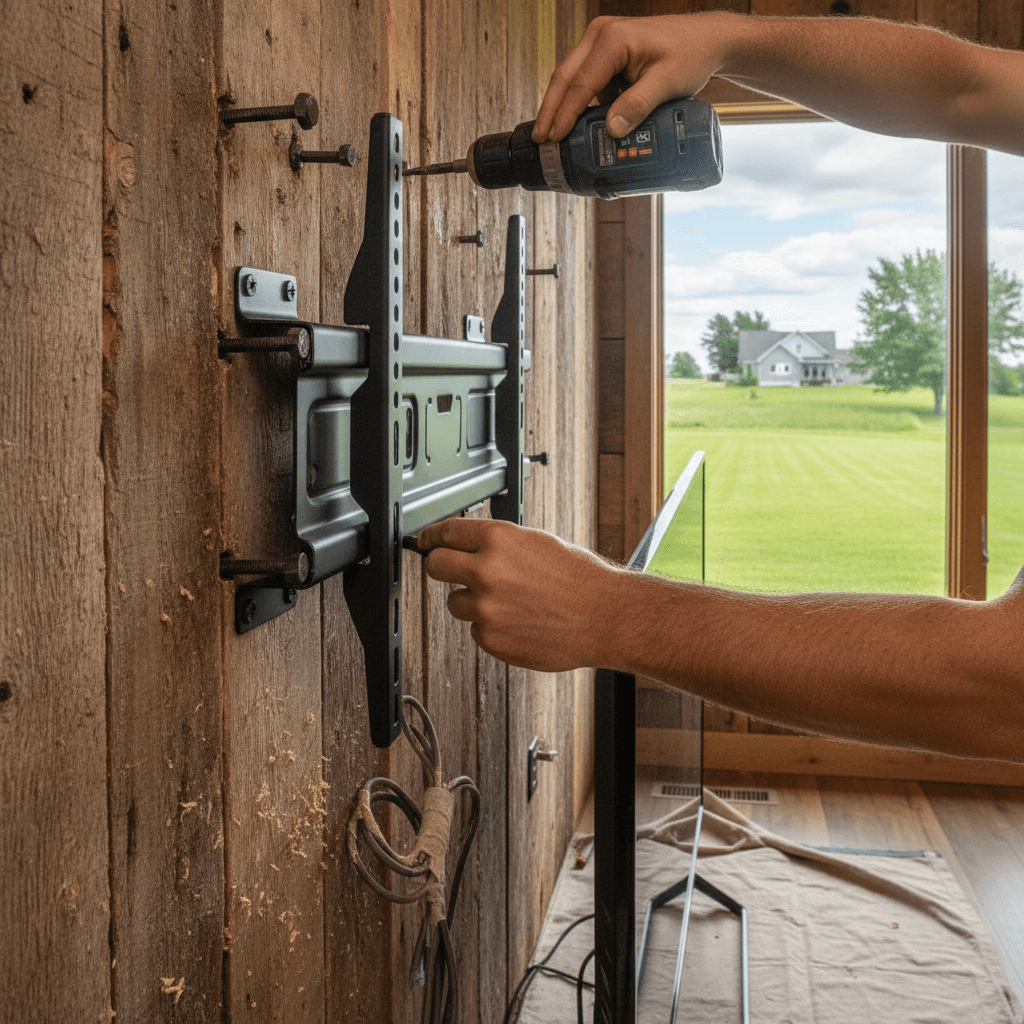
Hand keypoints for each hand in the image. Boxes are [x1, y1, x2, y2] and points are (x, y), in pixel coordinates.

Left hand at [418, 517, 624, 671]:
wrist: (602, 616)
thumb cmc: (578, 579)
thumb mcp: (536, 542)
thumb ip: (498, 544)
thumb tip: (469, 545)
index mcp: (497, 540)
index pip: (446, 533)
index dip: (432, 537)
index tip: (426, 542)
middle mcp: (485, 571)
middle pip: (435, 566)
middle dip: (440, 566)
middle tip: (449, 570)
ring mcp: (485, 608)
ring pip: (455, 603)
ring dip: (472, 602)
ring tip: (509, 602)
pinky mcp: (490, 639)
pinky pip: (476, 630)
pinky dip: (491, 627)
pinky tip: (519, 621)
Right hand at [532, 13, 731, 142]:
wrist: (706, 40)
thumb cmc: (691, 54)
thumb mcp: (667, 83)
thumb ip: (638, 105)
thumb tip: (612, 130)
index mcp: (612, 39)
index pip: (580, 83)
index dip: (565, 114)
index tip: (554, 138)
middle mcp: (601, 34)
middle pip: (565, 77)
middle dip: (551, 110)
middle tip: (541, 139)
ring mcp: (601, 41)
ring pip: (571, 77)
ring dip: (561, 106)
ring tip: (551, 135)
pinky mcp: (606, 53)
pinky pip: (585, 79)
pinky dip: (578, 101)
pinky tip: (573, 122)